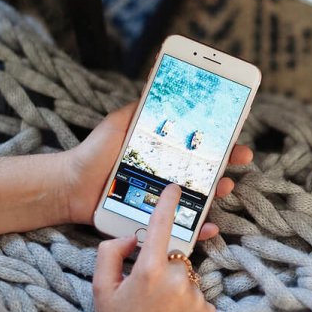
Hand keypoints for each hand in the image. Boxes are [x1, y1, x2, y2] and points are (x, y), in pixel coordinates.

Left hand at [61, 103, 252, 238]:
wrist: (70, 186)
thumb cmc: (94, 154)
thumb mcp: (119, 124)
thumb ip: (139, 108)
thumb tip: (160, 84)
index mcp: (163, 152)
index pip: (197, 146)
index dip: (220, 140)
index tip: (236, 135)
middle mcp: (167, 175)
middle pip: (206, 170)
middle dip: (228, 164)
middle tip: (241, 157)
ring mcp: (162, 198)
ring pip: (199, 197)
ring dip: (218, 192)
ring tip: (225, 187)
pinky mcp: (154, 219)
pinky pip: (180, 225)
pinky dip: (199, 228)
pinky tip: (210, 225)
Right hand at [94, 184, 214, 311]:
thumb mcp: (100, 290)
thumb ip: (111, 253)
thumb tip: (131, 237)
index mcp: (148, 271)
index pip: (162, 226)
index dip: (169, 203)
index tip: (176, 188)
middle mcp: (177, 279)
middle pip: (174, 255)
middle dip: (162, 266)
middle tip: (146, 293)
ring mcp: (196, 295)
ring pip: (187, 274)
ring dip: (175, 285)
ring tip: (158, 311)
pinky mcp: (209, 311)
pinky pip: (199, 294)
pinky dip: (187, 302)